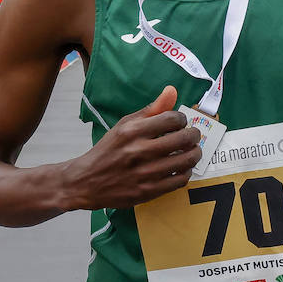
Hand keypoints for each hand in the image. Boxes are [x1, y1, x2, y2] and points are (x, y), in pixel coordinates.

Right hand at [63, 85, 201, 209]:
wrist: (87, 181)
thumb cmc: (109, 150)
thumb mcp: (125, 125)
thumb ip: (151, 109)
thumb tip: (172, 91)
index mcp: (132, 131)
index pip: (172, 118)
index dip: (182, 119)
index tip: (181, 122)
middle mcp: (139, 151)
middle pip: (184, 139)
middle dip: (194, 135)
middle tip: (192, 136)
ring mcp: (145, 173)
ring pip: (186, 160)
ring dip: (195, 153)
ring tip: (192, 151)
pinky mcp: (149, 190)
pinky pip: (180, 180)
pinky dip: (186, 172)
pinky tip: (182, 168)